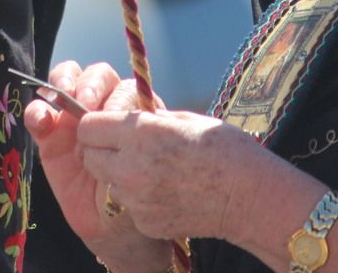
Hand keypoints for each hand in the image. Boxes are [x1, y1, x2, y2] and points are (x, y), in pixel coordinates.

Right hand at [24, 61, 170, 270]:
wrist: (115, 227)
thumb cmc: (140, 194)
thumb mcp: (146, 169)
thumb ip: (140, 145)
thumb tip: (139, 120)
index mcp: (133, 111)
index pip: (125, 88)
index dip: (118, 97)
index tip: (115, 115)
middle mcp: (103, 108)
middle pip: (97, 76)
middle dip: (91, 84)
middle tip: (88, 102)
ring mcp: (74, 118)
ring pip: (66, 81)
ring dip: (63, 82)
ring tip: (62, 97)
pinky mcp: (49, 135)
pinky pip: (39, 113)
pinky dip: (37, 110)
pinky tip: (41, 121)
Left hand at [76, 106, 272, 243]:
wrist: (250, 198)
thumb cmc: (225, 149)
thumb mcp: (184, 119)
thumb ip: (149, 118)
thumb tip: (127, 116)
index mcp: (141, 134)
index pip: (87, 126)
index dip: (96, 124)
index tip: (108, 125)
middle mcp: (132, 167)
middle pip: (89, 156)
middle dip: (101, 149)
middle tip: (125, 148)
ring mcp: (136, 199)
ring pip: (107, 182)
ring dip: (119, 175)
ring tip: (152, 171)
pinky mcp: (145, 222)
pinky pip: (128, 204)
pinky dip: (138, 198)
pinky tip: (166, 192)